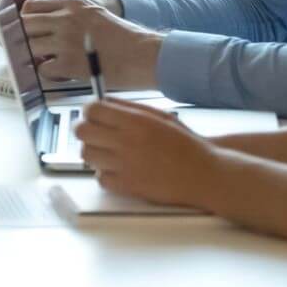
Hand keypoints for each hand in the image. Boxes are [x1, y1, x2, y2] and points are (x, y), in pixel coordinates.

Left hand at [18, 0, 161, 88]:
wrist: (142, 54)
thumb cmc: (122, 37)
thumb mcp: (92, 12)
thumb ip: (66, 14)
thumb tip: (38, 25)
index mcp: (72, 2)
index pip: (30, 5)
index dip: (23, 19)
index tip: (25, 29)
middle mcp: (66, 18)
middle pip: (24, 25)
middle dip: (22, 37)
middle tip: (27, 47)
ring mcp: (65, 41)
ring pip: (29, 46)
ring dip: (33, 56)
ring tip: (45, 59)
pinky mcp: (68, 63)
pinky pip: (42, 68)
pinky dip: (47, 72)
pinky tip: (59, 71)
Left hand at [74, 98, 221, 207]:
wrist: (204, 174)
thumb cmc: (185, 144)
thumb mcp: (159, 116)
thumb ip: (129, 107)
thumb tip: (103, 100)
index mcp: (136, 120)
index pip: (92, 109)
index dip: (90, 111)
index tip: (95, 115)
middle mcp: (127, 141)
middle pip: (82, 131)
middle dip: (86, 130)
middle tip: (97, 134)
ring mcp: (125, 165)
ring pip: (86, 154)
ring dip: (93, 152)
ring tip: (108, 152)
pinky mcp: (127, 186)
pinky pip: (99, 177)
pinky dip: (105, 174)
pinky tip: (118, 169)